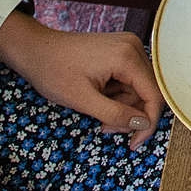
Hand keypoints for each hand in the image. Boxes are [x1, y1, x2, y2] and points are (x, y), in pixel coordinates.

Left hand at [0, 17, 165, 148]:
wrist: (36, 50)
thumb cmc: (55, 72)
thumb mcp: (83, 100)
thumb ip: (116, 114)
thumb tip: (143, 125)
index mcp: (127, 56)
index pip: (154, 93)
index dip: (148, 122)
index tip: (134, 143)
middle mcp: (133, 47)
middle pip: (148, 90)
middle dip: (131, 114)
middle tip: (106, 128)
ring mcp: (127, 46)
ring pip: (138, 87)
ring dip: (123, 106)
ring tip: (99, 115)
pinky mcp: (120, 50)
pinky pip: (129, 78)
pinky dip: (118, 95)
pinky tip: (100, 99)